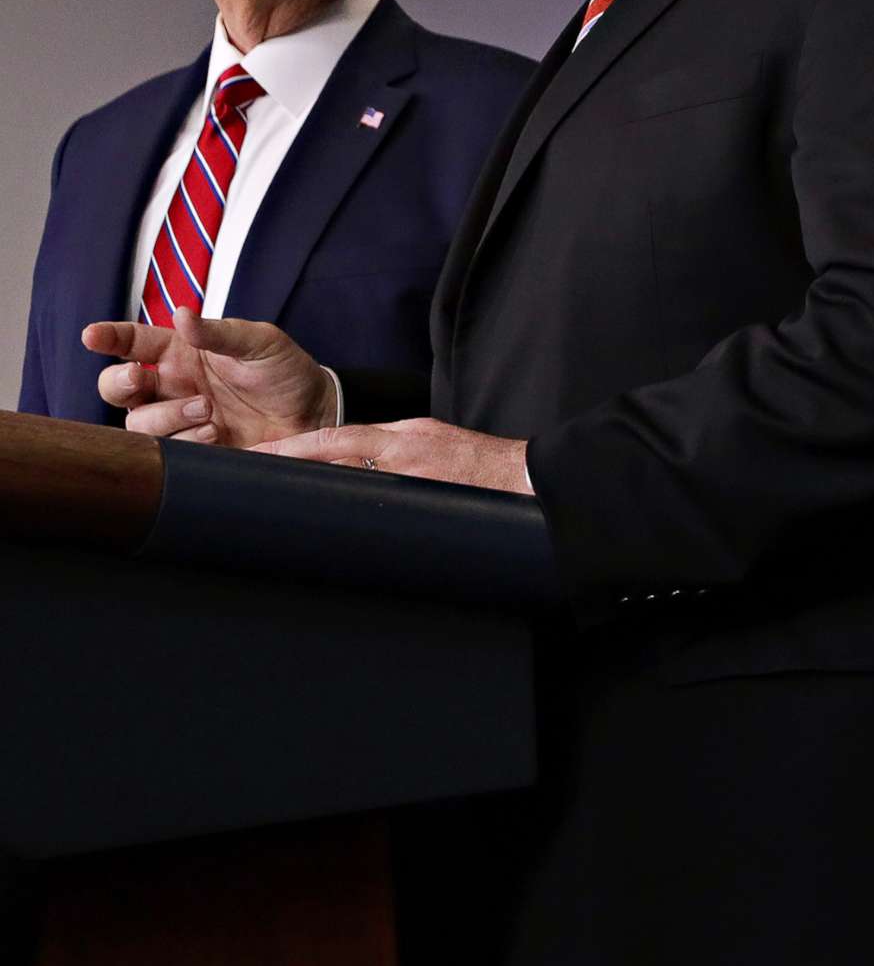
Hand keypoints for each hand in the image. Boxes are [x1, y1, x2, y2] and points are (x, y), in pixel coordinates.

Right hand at [84, 309, 331, 446]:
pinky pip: (168, 451)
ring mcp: (180, 419)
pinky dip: (186, 440)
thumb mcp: (260, 342)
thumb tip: (182, 315)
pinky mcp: (194, 450)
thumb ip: (220, 332)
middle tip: (141, 378)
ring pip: (139, 423)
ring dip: (167, 416)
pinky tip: (215, 431)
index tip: (93, 336)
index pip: (133, 342)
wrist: (315, 413)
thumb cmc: (286, 372)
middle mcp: (172, 387)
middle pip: (117, 388)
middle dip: (118, 383)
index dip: (109, 337)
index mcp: (180, 354)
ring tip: (208, 409)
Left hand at [256, 418, 530, 493]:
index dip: (294, 448)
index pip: (335, 439)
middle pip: (334, 460)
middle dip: (296, 468)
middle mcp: (403, 453)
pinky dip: (354, 516)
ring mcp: (412, 481)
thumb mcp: (432, 439)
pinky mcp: (423, 505)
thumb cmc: (479, 462)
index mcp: (402, 435)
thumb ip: (393, 448)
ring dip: (320, 493)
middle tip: (256, 479)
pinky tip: (334, 530)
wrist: (526, 477)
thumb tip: (355, 463)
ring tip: (284, 506)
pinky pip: (378, 511)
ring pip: (352, 487)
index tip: (258, 455)